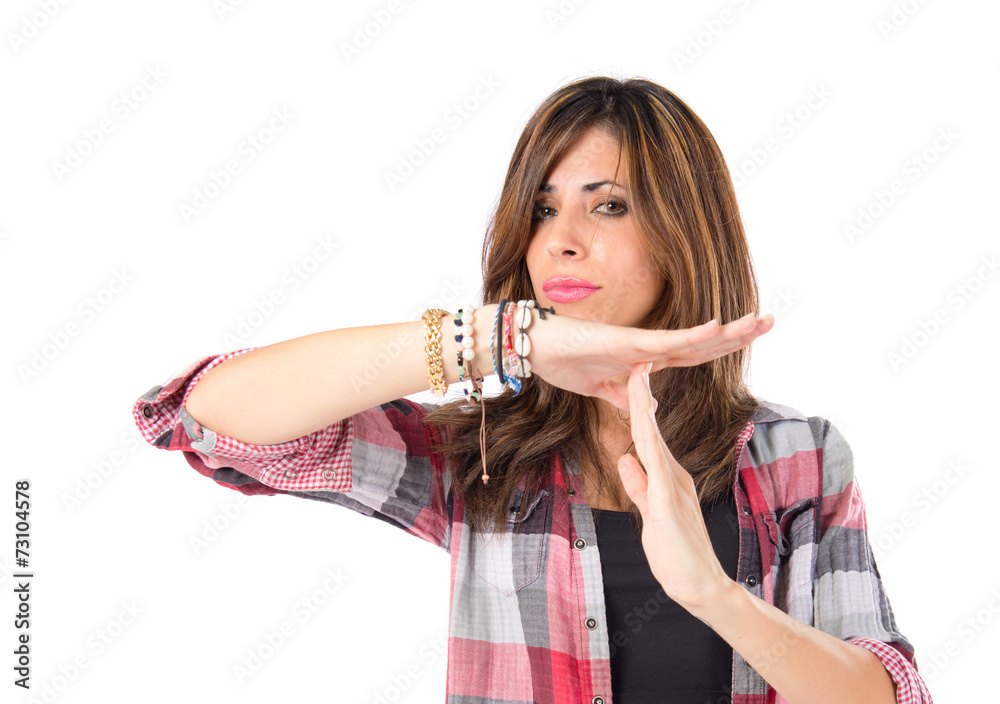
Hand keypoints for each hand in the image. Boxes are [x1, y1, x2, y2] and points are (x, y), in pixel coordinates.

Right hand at [526, 311, 772, 411]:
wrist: (531, 348)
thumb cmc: (560, 361)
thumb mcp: (599, 388)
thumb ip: (624, 395)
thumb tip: (647, 405)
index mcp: (643, 359)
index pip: (693, 354)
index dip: (722, 346)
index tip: (751, 337)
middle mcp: (647, 348)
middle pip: (701, 343)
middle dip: (737, 333)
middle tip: (771, 319)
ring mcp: (638, 343)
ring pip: (691, 339)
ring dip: (726, 331)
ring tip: (758, 320)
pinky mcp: (624, 342)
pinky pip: (664, 341)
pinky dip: (691, 335)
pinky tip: (717, 326)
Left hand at [615, 362, 734, 612]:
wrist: (700, 585)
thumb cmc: (676, 554)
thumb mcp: (649, 512)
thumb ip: (638, 485)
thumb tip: (625, 458)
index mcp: (666, 475)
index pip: (646, 434)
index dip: (638, 405)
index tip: (631, 377)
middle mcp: (673, 473)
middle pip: (649, 427)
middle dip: (640, 392)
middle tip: (636, 357)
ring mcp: (672, 484)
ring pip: (652, 437)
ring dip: (642, 405)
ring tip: (636, 373)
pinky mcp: (668, 500)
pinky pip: (655, 462)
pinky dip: (647, 437)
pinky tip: (641, 418)